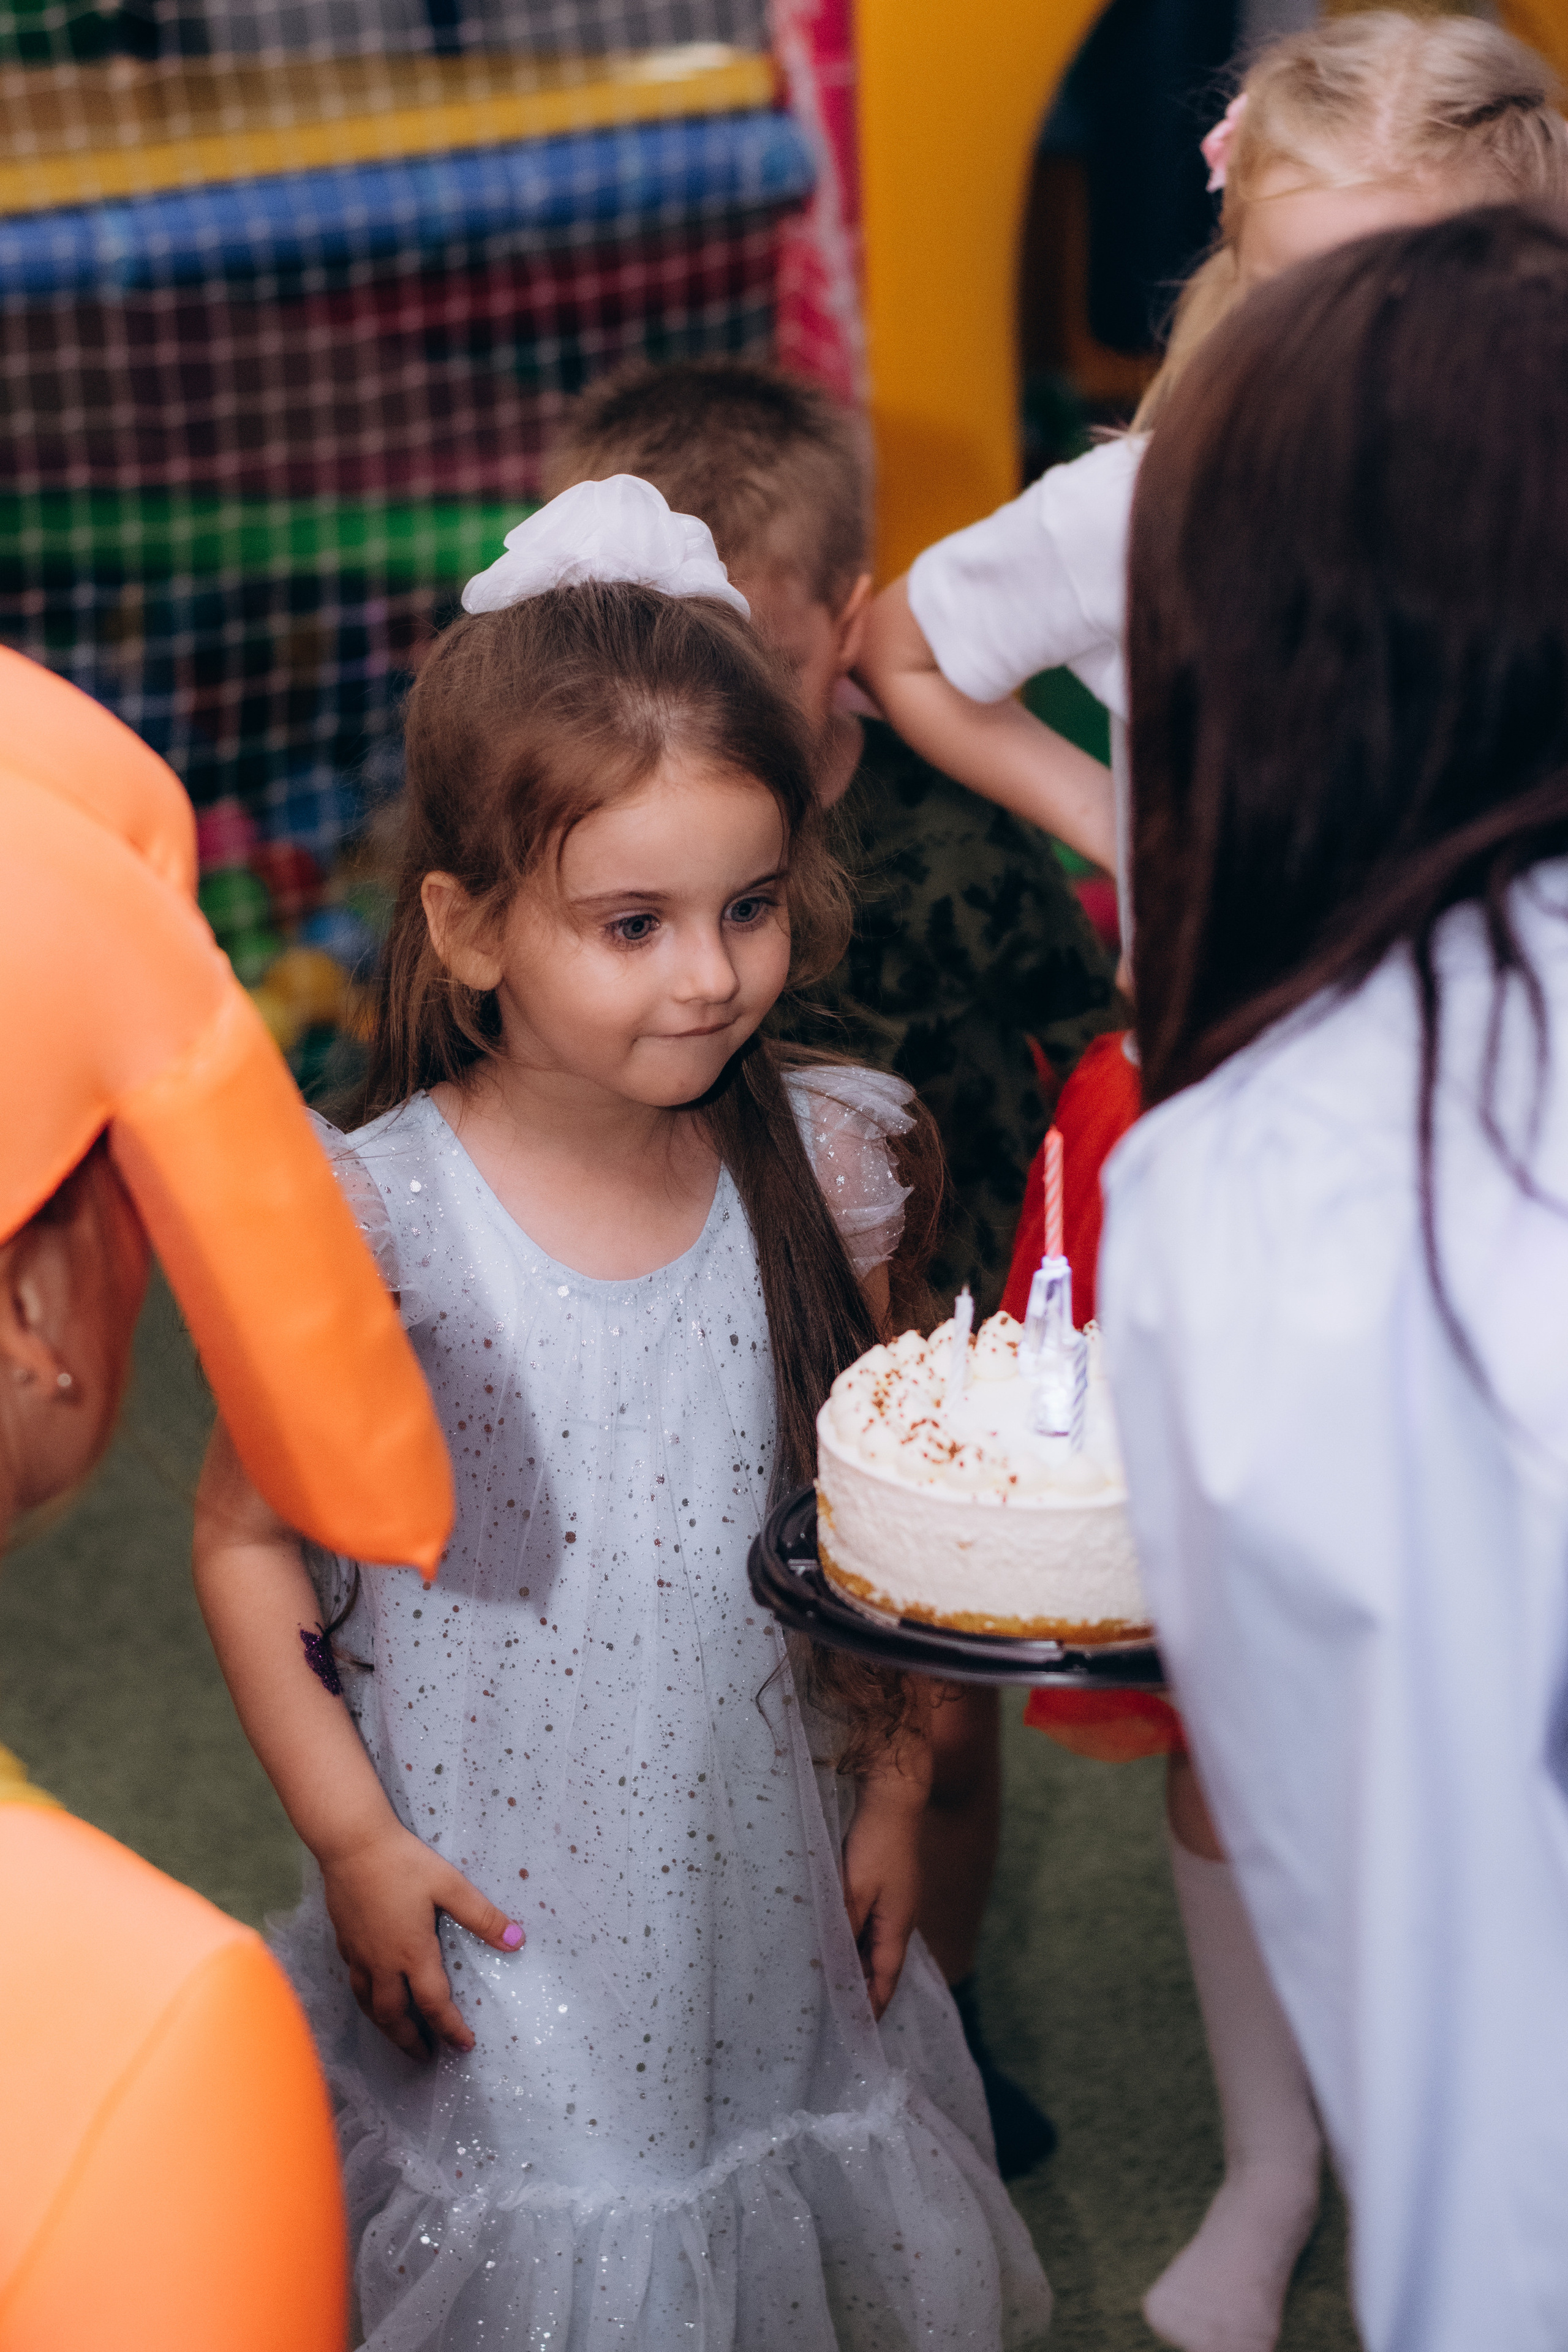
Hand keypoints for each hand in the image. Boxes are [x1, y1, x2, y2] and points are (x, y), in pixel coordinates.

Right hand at [321, 1820, 524, 2061]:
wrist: (351, 1844)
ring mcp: (359, 1954)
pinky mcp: (344, 1941)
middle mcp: (383, 1962)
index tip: (464, 2046)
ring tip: (398, 2036)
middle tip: (425, 2057)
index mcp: (413, 1953)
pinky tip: (372, 1992)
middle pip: (394, 2017)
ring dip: (386, 2026)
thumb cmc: (403, 1863)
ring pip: (369, 2005)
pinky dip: (366, 1998)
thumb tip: (517, 1941)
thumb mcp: (450, 1885)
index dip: (450, 2029)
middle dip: (411, 2041)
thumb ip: (482, 1916)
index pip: (433, 2004)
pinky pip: (355, 1982)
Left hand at [842, 1789, 923, 2019]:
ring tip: (828, 1983)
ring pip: (870, 1944)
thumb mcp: (853, 1890)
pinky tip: (832, 1938)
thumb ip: (843, 1928)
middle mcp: (899, 1918)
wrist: (893, 1796)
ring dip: (853, 1963)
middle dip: (860, 1990)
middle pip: (879, 1965)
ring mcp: (893, 1900)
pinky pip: (867, 1922)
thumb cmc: (876, 1842)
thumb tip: (832, 1962)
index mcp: (898, 1925)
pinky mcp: (883, 1885)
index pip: (885, 1979)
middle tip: (834, 2013)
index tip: (857, 2033)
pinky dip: (851, 1938)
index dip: (872, 2007)